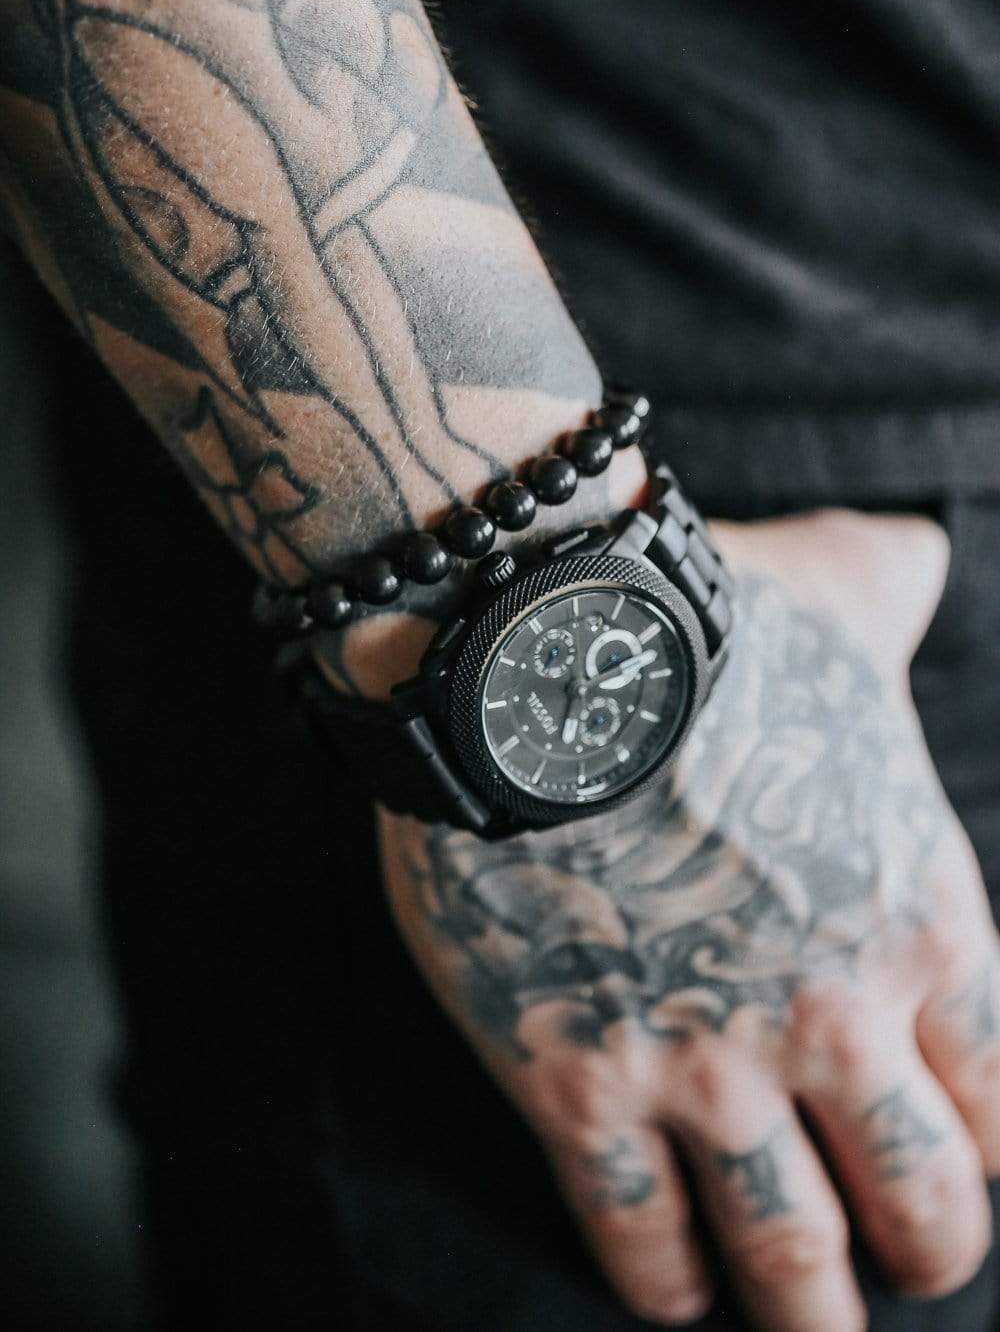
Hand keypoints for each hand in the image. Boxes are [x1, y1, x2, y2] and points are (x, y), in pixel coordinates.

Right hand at [379, 510, 999, 1330]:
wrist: (543, 651)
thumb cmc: (707, 621)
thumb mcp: (846, 586)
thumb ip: (900, 582)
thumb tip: (923, 550)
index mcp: (920, 918)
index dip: (996, 1147)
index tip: (973, 1162)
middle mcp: (833, 1017)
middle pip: (918, 1203)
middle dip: (923, 1246)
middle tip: (906, 1257)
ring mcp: (704, 1062)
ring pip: (788, 1255)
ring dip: (806, 1308)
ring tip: (803, 1326)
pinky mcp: (579, 1080)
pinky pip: (634, 1226)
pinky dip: (660, 1279)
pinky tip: (668, 1289)